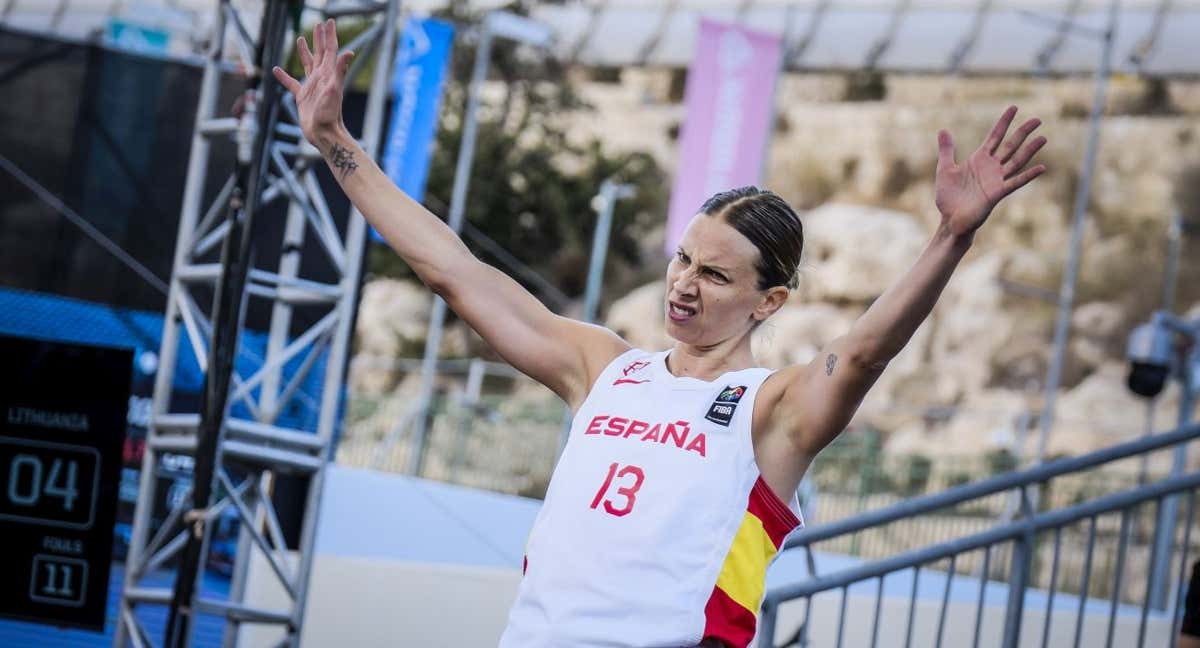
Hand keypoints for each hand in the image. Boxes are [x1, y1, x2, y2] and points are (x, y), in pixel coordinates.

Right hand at [272, 18, 354, 146]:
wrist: (324, 134)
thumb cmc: (330, 114)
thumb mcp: (334, 90)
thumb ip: (340, 70)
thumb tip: (349, 52)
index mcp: (329, 74)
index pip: (330, 49)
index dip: (329, 35)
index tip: (328, 21)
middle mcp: (321, 78)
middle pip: (320, 53)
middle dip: (319, 38)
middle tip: (319, 24)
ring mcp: (312, 87)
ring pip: (307, 64)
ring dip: (305, 51)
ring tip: (300, 38)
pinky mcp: (303, 97)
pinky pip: (291, 83)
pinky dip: (284, 76)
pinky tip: (277, 70)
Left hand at [934, 106, 1046, 237]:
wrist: (950, 220)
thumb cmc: (948, 197)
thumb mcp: (945, 169)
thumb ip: (947, 150)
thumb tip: (943, 130)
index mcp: (979, 159)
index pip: (995, 136)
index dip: (1004, 122)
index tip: (1014, 107)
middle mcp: (991, 167)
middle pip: (1011, 145)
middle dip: (1023, 132)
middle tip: (1038, 119)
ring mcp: (996, 179)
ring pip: (1017, 161)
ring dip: (1030, 150)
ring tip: (1043, 138)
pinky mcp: (997, 193)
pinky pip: (1015, 182)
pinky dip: (1028, 175)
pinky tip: (1041, 167)